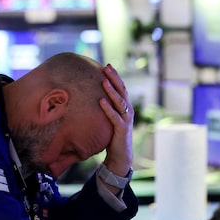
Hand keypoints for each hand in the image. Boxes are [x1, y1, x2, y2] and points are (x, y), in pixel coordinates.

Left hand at [98, 64, 132, 184]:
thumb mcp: (110, 118)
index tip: (108, 65)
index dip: (115, 76)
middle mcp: (128, 110)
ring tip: (104, 81)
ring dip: (111, 90)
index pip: (122, 87)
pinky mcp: (122, 129)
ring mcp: (126, 119)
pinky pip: (115, 116)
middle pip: (122, 90)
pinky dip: (108, 108)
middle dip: (114, 78)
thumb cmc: (113, 135)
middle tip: (107, 67)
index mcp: (125, 107)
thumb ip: (105, 107)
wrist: (120, 155)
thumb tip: (90, 96)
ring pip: (120, 101)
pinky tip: (101, 101)